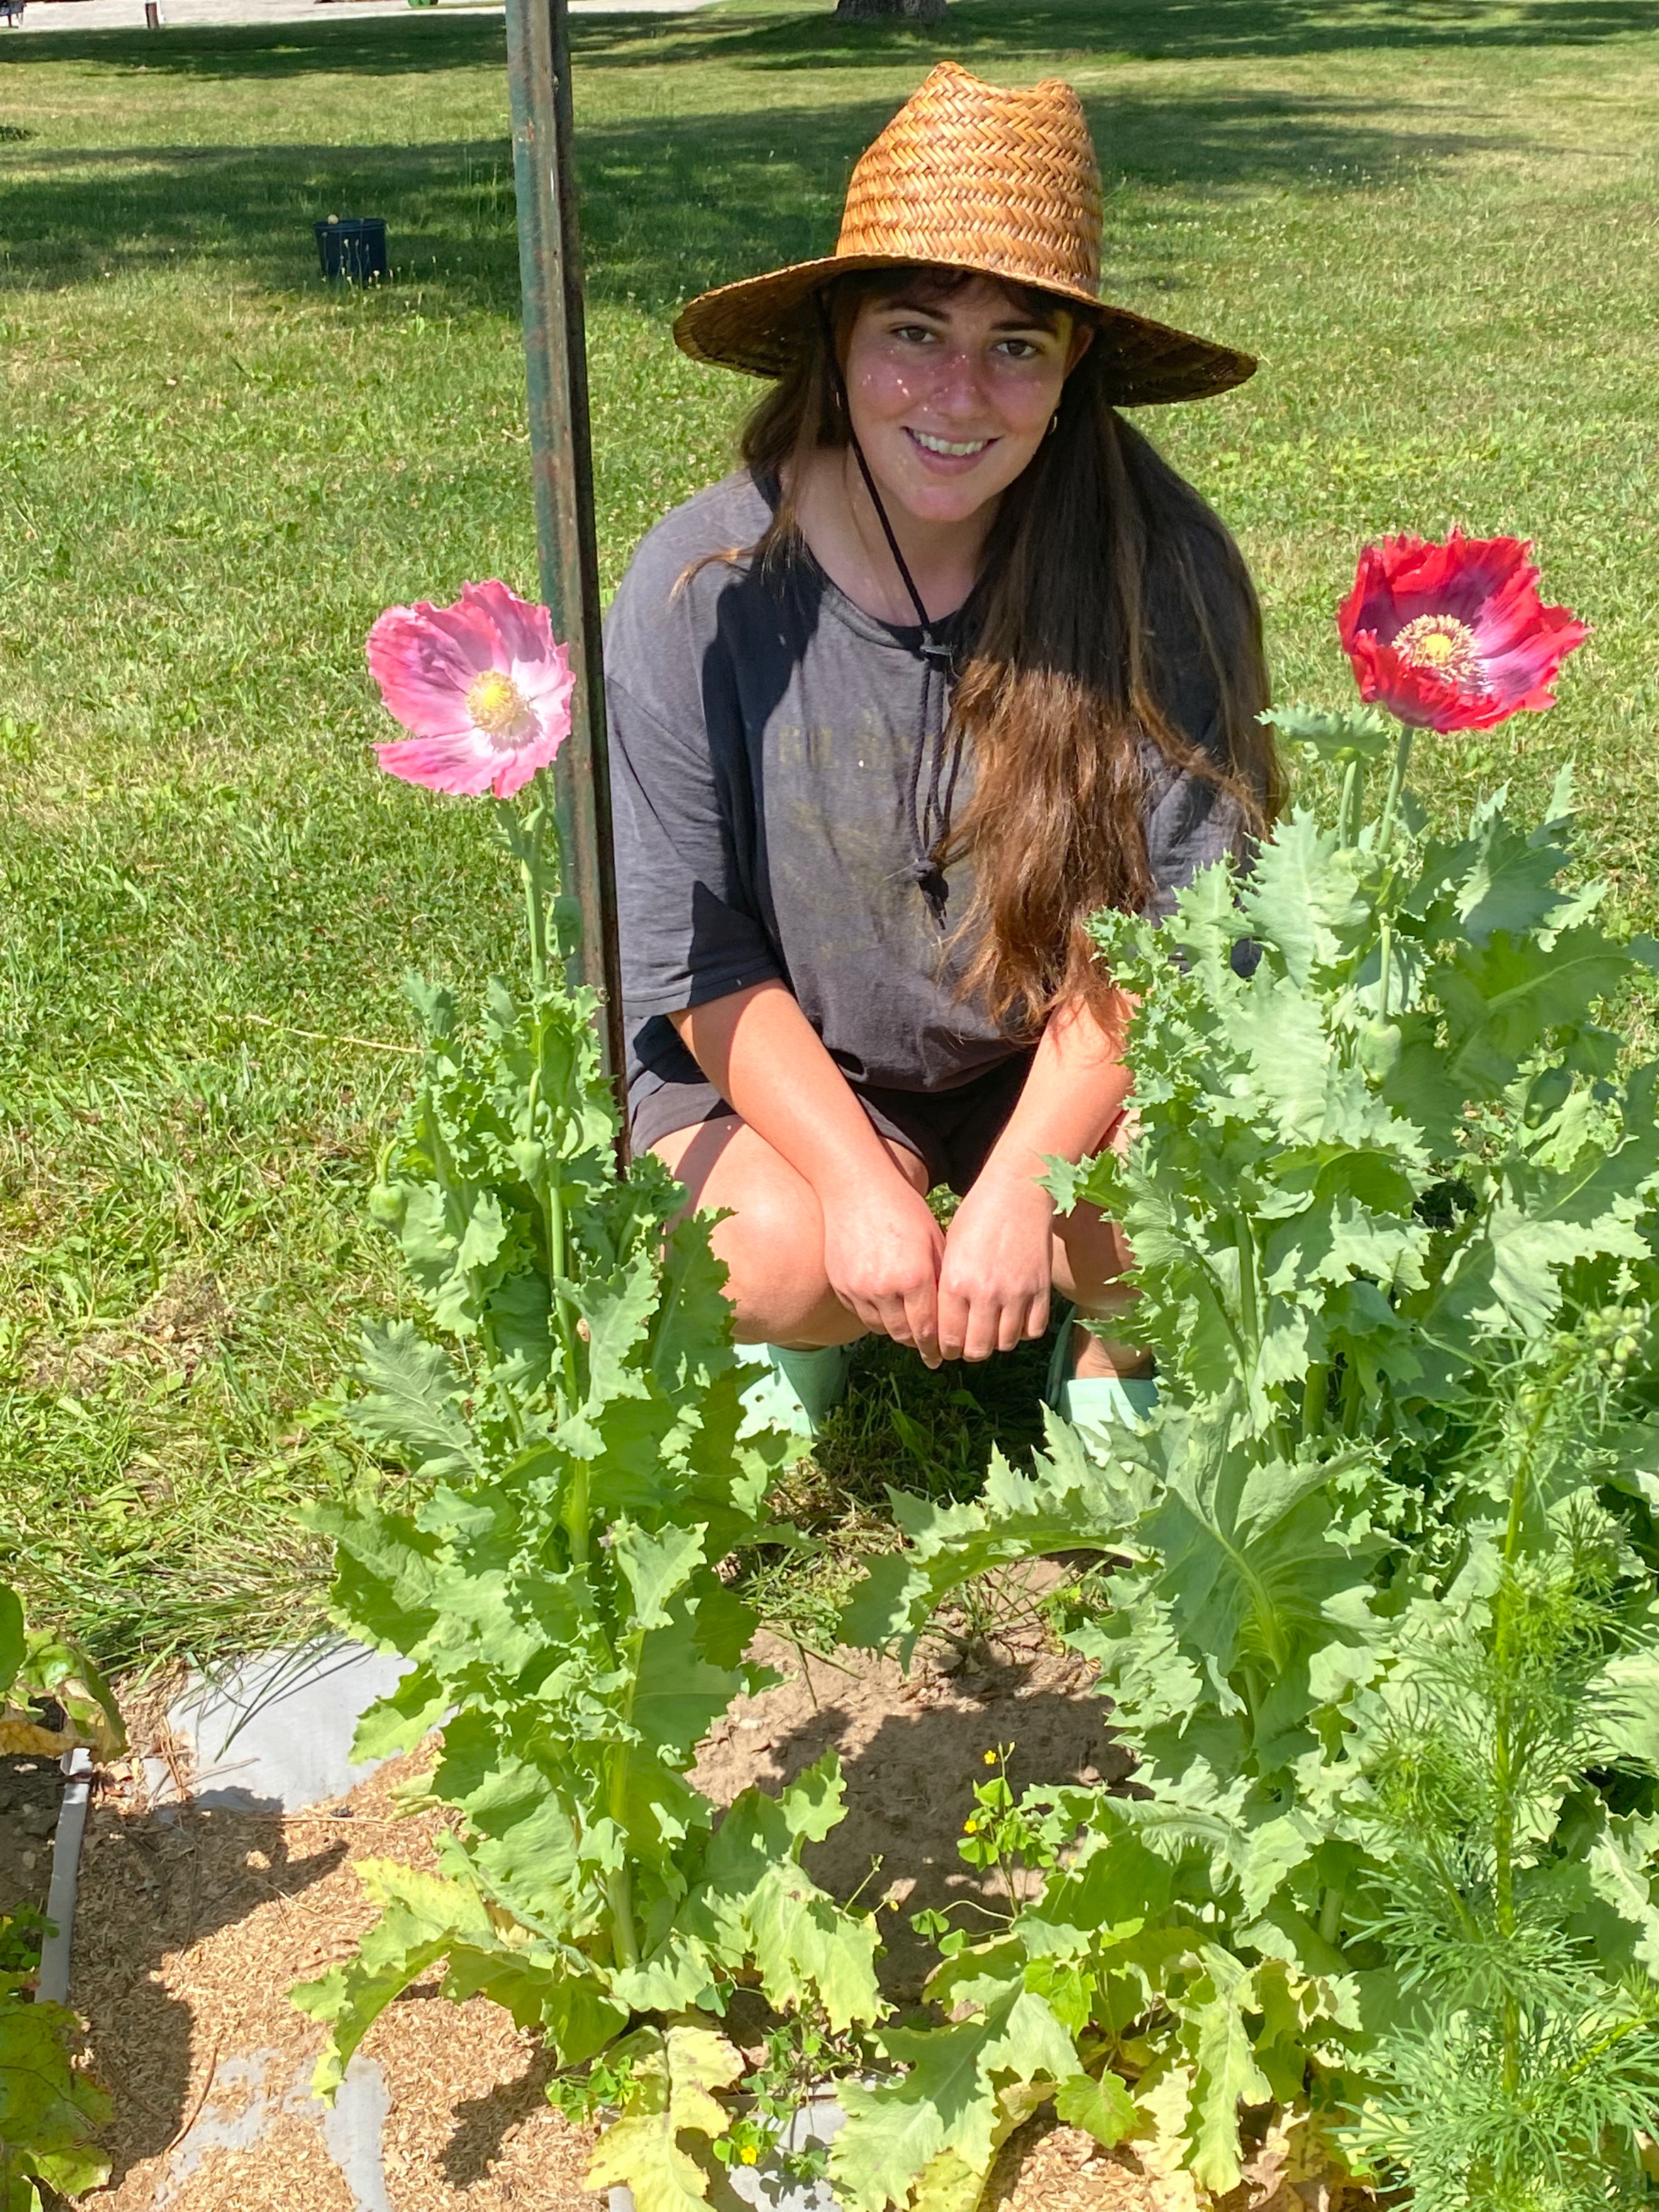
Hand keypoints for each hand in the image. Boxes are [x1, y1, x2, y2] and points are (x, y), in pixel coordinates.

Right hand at [819, 1175, 945, 1362]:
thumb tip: (953, 1314)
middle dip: (917, 1344)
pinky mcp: (840, 1284)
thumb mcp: (934, 1240)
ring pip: (880, 1328)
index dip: (936, 1347)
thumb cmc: (903, 1209)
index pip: (927, 1329)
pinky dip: (875, 1316)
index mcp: (914, 1278)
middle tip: (928, 1351)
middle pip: (903, 1334)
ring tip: (908, 1331)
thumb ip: (942, 1279)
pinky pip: (860, 1313)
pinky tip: (886, 1311)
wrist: (856, 1188)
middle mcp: (885, 1288)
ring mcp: (859, 1288)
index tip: (942, 1357)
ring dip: (896, 1331)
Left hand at [937, 1168, 1052, 1362]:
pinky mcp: (1040, 1290)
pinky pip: (1033, 1330)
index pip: (948, 1337)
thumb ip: (945, 1288)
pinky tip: (1014, 1320)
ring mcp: (1016, 1293)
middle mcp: (985, 1293)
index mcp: (955, 1282)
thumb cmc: (977, 1216)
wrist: (1017, 1191)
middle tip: (967, 1345)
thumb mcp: (949, 1249)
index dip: (945, 1350)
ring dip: (996, 1342)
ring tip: (990, 1331)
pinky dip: (1023, 1332)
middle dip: (968, 1352)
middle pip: (976, 1349)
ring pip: (1005, 1344)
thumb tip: (940, 1322)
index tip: (945, 1350)